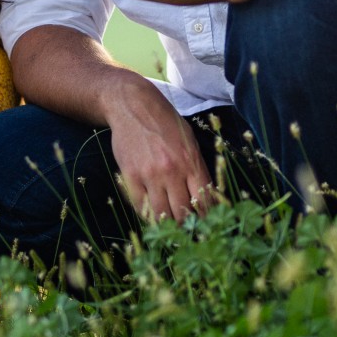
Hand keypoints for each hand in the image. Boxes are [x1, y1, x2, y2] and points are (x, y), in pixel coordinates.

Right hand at [104, 78, 212, 222]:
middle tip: (185, 230)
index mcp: (191, 162)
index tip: (203, 225)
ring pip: (161, 213)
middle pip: (182, 212)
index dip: (204, 217)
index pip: (203, 201)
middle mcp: (172, 170)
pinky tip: (152, 212)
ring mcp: (150, 174)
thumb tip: (205, 197)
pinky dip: (147, 213)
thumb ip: (197, 168)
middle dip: (186, 225)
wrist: (133, 106)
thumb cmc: (165, 122)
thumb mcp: (189, 140)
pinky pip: (140, 205)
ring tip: (169, 226)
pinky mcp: (130, 176)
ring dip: (166, 223)